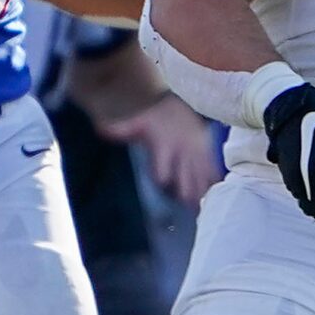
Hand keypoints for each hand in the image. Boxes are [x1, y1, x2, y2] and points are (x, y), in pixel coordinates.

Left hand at [98, 92, 221, 206]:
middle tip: (188, 208)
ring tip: (202, 208)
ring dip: (201, 193)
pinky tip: (215, 196)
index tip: (162, 187)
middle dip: (186, 194)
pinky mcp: (207, 154)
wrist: (177, 105)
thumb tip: (99, 128)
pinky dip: (214, 184)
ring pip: (202, 179)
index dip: (162, 180)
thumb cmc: (155, 118)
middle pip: (186, 180)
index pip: (164, 171)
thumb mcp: (137, 122)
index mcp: (166, 147)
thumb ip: (121, 129)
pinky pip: (213, 172)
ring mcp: (197, 154)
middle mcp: (183, 153)